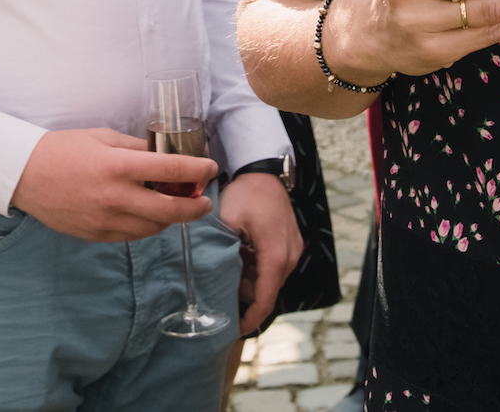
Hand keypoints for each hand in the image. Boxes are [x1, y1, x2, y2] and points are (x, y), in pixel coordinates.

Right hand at [11, 128, 217, 242]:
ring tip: (178, 207)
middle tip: (203, 201)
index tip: (211, 169)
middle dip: (195, 207)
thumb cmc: (63, 149)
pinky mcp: (96, 235)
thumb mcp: (103, 137)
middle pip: (170, 210)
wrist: (25, 175)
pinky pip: (132, 235)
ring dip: (172, 219)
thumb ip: (136, 148)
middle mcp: (116, 196)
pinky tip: (150, 216)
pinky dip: (148, 227)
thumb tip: (164, 155)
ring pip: (154, 227)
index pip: (172, 169)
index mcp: (118, 166)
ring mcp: (106, 220)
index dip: (199, 170)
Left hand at [222, 172, 301, 333]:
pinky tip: (240, 257)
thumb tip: (206, 278)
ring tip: (227, 270)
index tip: (232, 330)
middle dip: (244, 298)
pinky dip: (257, 269)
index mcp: (275, 255)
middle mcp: (290, 256)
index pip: (264, 299)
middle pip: (267, 291)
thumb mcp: (226, 222)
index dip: (249, 319)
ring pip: (270, 279)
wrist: (262, 170)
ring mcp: (293, 249)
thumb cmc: (244, 193)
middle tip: (219, 296)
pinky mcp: (291, 244)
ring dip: (250, 281)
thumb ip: (220, 251)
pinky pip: (274, 266)